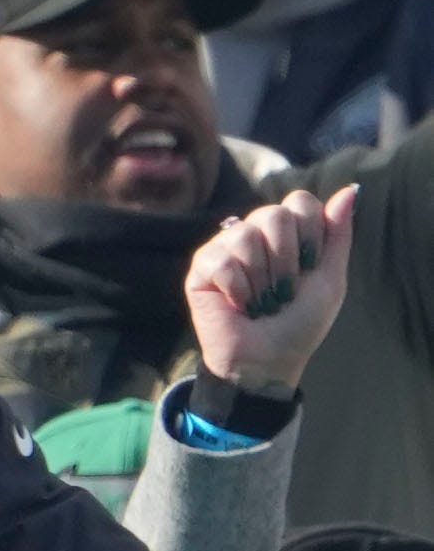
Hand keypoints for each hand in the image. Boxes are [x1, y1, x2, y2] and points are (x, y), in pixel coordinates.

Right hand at [186, 186, 357, 395]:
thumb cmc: (299, 324)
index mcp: (286, 234)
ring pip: (244, 236)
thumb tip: (351, 189)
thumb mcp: (329, 280)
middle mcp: (253, 233)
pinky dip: (237, 290)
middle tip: (282, 289)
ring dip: (261, 280)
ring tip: (258, 301)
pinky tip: (236, 304)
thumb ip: (338, 235)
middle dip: (286, 259)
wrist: (267, 360)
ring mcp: (224, 247)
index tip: (308, 268)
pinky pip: (222, 262)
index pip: (299, 202)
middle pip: (273, 214)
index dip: (309, 235)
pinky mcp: (200, 267)